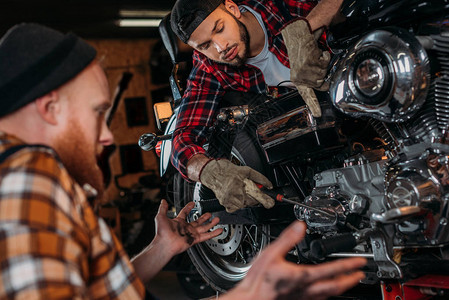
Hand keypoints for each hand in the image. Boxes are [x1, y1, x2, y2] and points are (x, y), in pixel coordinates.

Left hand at [154, 199, 222, 255]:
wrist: (165, 244)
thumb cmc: (162, 233)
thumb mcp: (160, 217)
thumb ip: (163, 208)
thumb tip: (163, 201)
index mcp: (178, 222)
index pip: (185, 213)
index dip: (189, 207)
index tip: (193, 203)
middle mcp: (186, 228)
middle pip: (197, 221)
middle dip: (204, 217)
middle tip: (209, 213)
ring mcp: (191, 234)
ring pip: (204, 228)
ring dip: (211, 224)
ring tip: (217, 219)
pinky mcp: (195, 239)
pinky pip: (206, 236)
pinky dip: (213, 233)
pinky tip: (219, 230)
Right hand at [199, 159, 274, 212]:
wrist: (213, 173)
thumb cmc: (228, 170)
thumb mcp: (246, 170)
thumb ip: (259, 178)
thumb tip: (268, 185)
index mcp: (240, 182)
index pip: (256, 194)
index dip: (265, 199)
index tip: (271, 203)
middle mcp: (234, 191)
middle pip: (251, 202)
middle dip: (253, 197)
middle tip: (248, 190)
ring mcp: (228, 198)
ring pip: (243, 205)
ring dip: (244, 200)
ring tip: (239, 191)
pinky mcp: (224, 203)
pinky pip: (235, 208)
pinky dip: (236, 203)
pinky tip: (234, 195)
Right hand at [221, 221, 365, 299]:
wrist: (251, 299)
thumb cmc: (259, 281)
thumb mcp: (271, 253)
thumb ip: (288, 239)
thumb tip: (300, 226)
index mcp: (303, 275)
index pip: (332, 269)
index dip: (349, 265)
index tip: (360, 261)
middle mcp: (306, 289)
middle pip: (336, 286)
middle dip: (351, 279)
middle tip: (361, 274)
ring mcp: (303, 298)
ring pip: (329, 294)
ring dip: (342, 288)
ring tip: (349, 283)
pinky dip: (328, 295)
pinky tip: (326, 293)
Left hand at [281, 18, 330, 116]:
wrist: (296, 36)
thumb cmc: (302, 51)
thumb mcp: (304, 67)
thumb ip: (312, 77)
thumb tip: (324, 86)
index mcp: (297, 80)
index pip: (306, 96)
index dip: (313, 105)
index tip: (318, 114)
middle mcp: (299, 77)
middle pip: (321, 82)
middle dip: (323, 72)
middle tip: (316, 62)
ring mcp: (303, 71)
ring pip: (324, 72)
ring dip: (323, 63)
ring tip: (314, 56)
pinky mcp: (308, 62)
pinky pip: (325, 62)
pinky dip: (324, 55)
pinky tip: (316, 52)